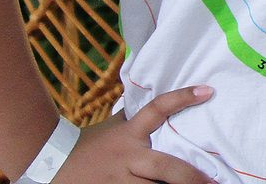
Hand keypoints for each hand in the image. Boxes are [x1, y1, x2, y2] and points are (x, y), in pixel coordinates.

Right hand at [56, 85, 216, 183]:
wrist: (50, 163)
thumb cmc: (90, 143)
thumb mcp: (114, 126)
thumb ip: (136, 117)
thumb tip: (158, 93)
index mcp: (130, 134)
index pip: (157, 109)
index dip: (181, 98)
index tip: (208, 90)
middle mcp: (128, 158)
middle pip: (164, 167)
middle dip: (190, 177)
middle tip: (215, 183)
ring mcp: (119, 181)